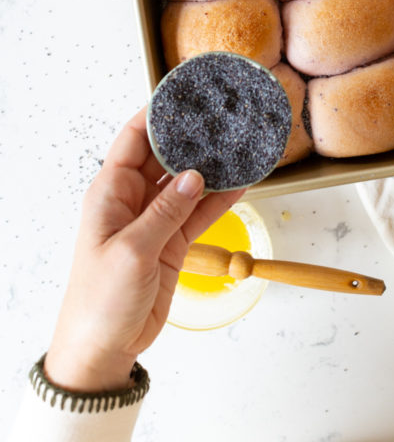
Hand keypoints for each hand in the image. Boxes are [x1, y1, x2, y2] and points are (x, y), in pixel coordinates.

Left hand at [45, 108, 244, 391]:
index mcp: (110, 192)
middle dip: (192, 137)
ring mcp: (155, 220)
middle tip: (223, 116)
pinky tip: (243, 182)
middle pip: (166, 156)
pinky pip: (200, 211)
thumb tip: (194, 176)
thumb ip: (165, 211)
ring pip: (188, 182)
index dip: (157, 115)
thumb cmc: (99, 300)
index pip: (134, 139)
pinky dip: (221, 198)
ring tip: (241, 144)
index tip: (185, 95)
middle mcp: (133, 199)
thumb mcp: (132, 252)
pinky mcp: (173, 242)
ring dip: (213, 167)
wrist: (103, 349)